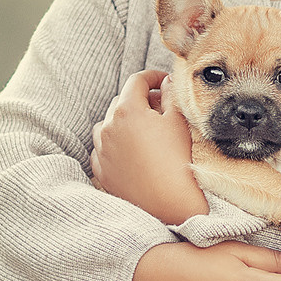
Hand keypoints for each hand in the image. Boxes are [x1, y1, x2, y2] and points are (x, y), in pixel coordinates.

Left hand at [90, 68, 203, 224]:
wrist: (171, 204)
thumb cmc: (177, 160)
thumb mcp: (178, 121)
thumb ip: (171, 95)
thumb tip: (167, 82)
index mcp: (127, 110)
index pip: (137, 81)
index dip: (153, 77)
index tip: (164, 81)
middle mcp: (108, 127)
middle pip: (120, 101)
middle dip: (139, 99)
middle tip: (160, 106)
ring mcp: (102, 151)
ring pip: (106, 125)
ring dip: (122, 122)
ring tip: (142, 129)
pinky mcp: (102, 172)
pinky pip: (101, 150)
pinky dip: (112, 145)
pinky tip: (128, 150)